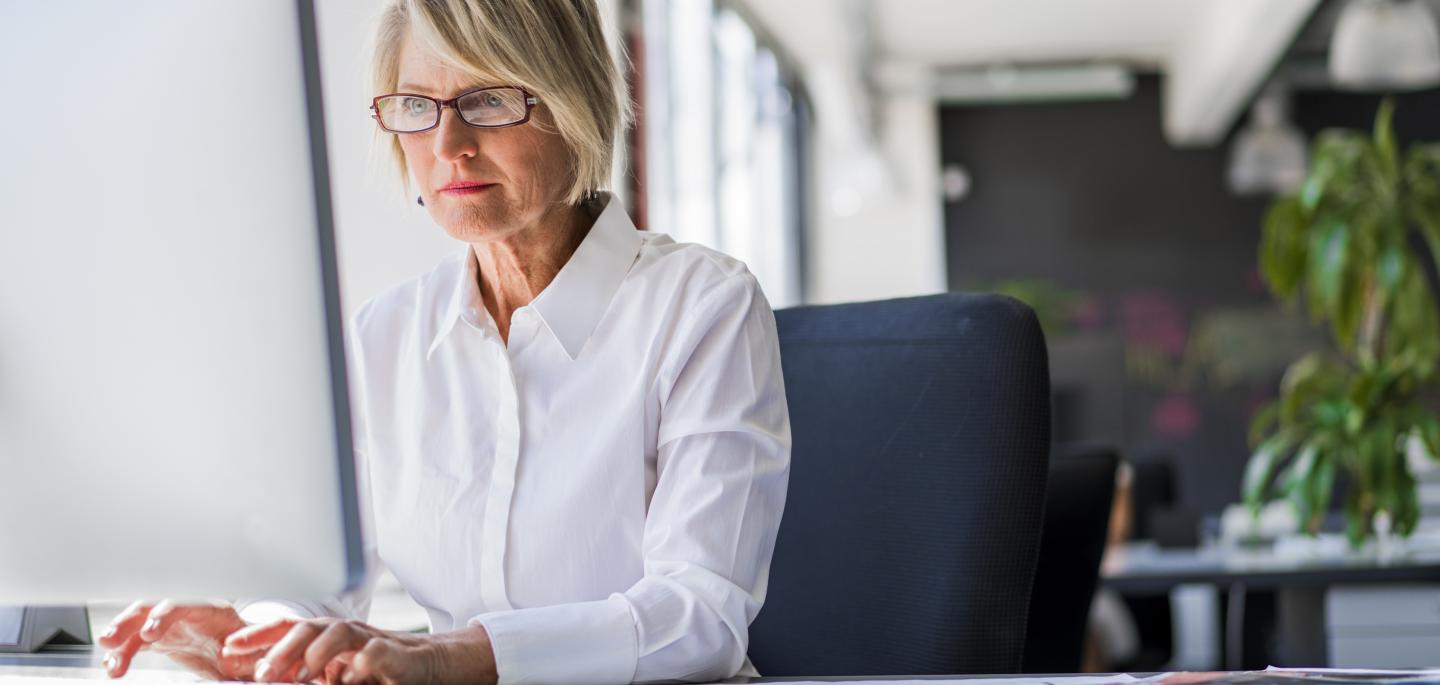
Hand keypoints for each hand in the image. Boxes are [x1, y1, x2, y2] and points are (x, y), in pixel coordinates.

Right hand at [97, 600, 254, 679]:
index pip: (186, 604)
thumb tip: (229, 658)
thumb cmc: (252, 650)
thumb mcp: (252, 655)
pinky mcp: (161, 638)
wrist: (247, 654)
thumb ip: (242, 657)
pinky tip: (112, 665)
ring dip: (120, 639)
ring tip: (110, 662)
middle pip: (154, 606)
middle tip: (111, 639)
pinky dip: (122, 652)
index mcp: (215, 610)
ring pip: (139, 623)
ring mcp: (172, 623)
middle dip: (130, 621)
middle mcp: (188, 612)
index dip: (164, 614)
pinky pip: (136, 641)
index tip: (149, 632)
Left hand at [222, 617, 497, 684]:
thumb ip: (310, 675)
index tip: (229, 650)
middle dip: (282, 647)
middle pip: (308, 625)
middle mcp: (346, 633)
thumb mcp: (339, 674)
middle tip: (263, 675)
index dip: (259, 636)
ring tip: (302, 677)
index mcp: (328, 636)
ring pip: (339, 631)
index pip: (289, 627)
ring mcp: (371, 640)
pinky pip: (373, 655)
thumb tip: (273, 680)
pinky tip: (347, 680)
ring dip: (316, 652)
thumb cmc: (383, 672)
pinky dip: (358, 667)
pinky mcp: (395, 654)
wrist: (434, 666)